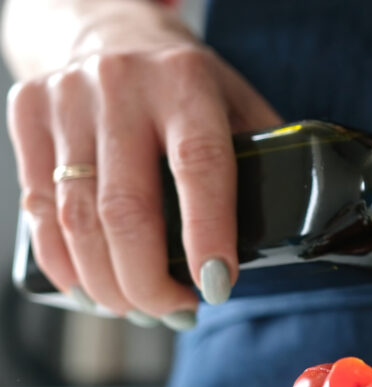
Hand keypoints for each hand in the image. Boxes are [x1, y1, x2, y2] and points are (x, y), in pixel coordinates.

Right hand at [7, 41, 279, 326]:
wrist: (111, 28)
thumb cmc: (187, 82)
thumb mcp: (236, 102)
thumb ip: (257, 158)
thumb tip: (283, 235)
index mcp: (187, 83)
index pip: (200, 167)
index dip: (208, 236)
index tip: (216, 287)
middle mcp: (122, 87)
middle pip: (127, 209)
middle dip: (149, 281)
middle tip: (175, 312)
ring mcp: (67, 100)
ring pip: (77, 219)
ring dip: (108, 283)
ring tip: (139, 309)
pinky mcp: (28, 117)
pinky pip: (38, 211)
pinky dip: (65, 264)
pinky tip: (91, 288)